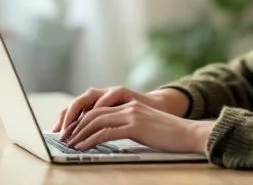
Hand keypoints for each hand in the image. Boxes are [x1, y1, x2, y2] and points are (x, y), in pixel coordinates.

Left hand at [64, 99, 213, 153]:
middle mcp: (128, 106)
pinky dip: (91, 140)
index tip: (70, 130)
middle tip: (64, 137)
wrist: (188, 133)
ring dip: (79, 134)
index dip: (82, 118)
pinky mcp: (135, 126)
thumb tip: (110, 137)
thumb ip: (128, 127)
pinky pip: (106, 132)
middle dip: (75, 125)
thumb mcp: (145, 127)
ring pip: (96, 121)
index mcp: (130, 104)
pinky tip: (83, 147)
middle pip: (93, 112)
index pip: (98, 108)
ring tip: (70, 144)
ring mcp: (131, 115)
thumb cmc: (169, 135)